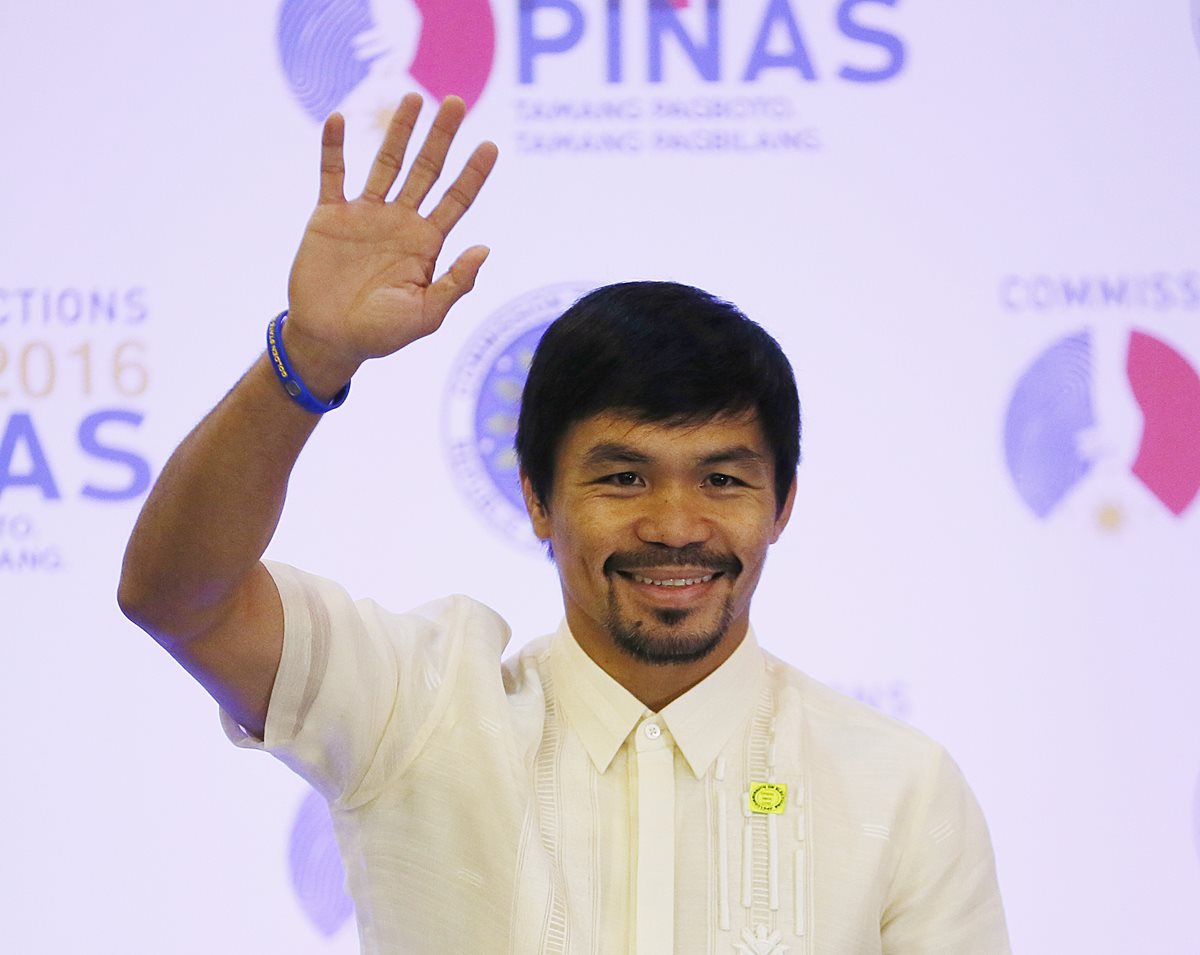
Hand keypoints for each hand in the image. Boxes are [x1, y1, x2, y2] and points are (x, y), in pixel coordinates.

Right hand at [285, 93, 497, 391]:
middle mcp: (400, 222)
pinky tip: (338, 119)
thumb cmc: (381, 334)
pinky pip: (332, 175)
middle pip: (426, 170)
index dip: (473, 174)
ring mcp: (365, 215)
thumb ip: (455, 284)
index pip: (456, 200)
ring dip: (399, 132)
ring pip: (386, 163)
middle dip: (441, 138)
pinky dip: (334, 148)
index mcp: (426, 243)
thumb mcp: (426, 315)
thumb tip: (485, 249)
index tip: (490, 146)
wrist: (330, 340)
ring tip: (413, 98)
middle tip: (456, 102)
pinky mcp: (329, 216)